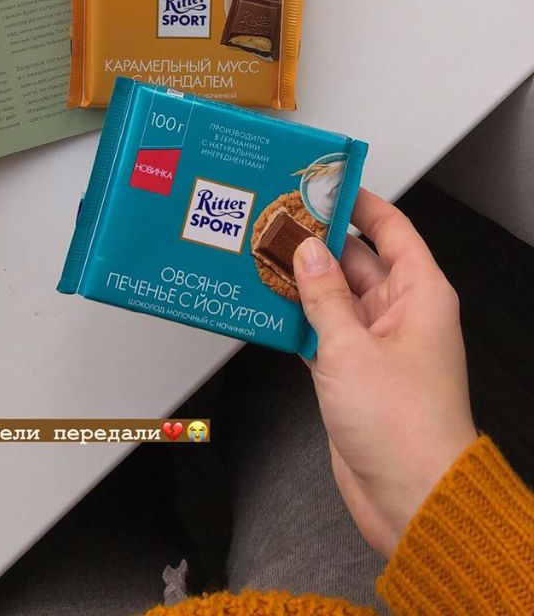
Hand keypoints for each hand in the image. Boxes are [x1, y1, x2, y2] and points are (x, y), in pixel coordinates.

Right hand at [293, 188, 476, 558]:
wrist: (409, 498)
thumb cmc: (404, 426)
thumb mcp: (352, 347)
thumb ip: (323, 295)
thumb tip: (307, 253)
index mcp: (419, 294)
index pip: (391, 229)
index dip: (359, 203)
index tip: (325, 184)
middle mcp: (401, 314)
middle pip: (357, 260)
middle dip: (319, 241)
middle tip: (278, 218)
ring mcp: (376, 345)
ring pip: (335, 296)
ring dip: (302, 281)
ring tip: (262, 255)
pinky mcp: (354, 375)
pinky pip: (323, 332)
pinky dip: (298, 320)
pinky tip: (267, 306)